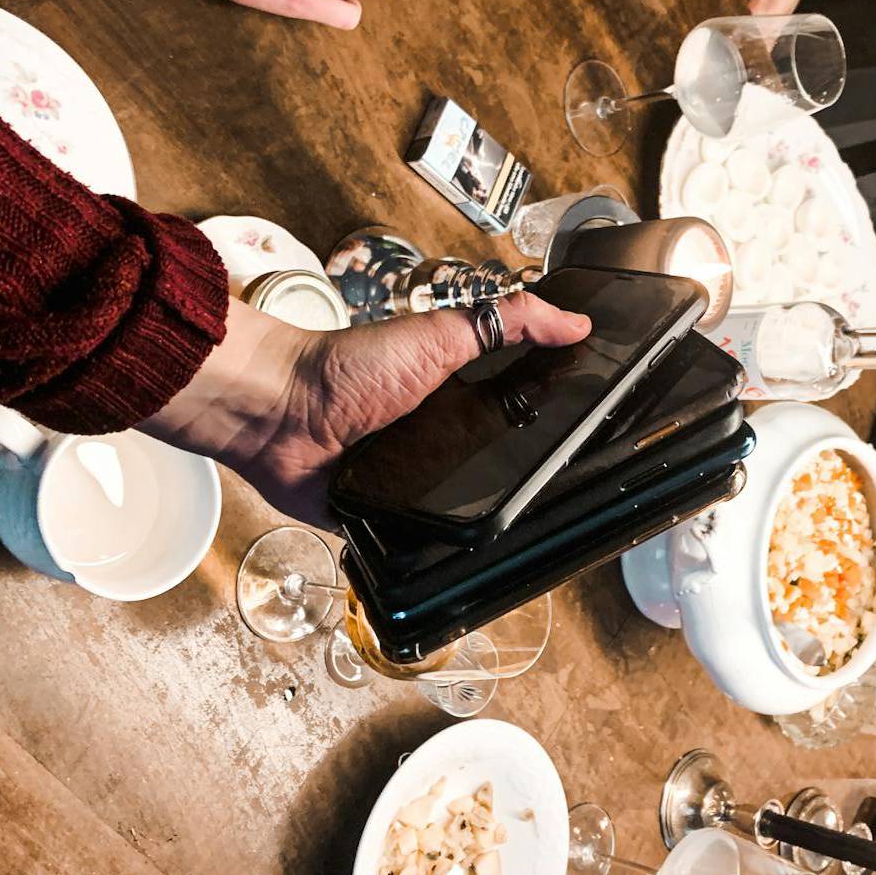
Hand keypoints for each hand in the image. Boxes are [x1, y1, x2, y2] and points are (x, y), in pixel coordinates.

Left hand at [143, 294, 590, 527]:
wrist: (280, 413)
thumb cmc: (348, 368)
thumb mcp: (439, 335)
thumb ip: (505, 322)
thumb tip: (576, 321)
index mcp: (457, 397)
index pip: (519, 411)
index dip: (552, 419)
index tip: (595, 427)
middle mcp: (439, 441)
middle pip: (500, 466)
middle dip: (523, 477)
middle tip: (565, 489)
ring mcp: (414, 484)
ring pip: (467, 510)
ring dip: (483, 516)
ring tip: (526, 529)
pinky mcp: (387, 522)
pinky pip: (423, 544)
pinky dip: (438, 547)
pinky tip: (466, 553)